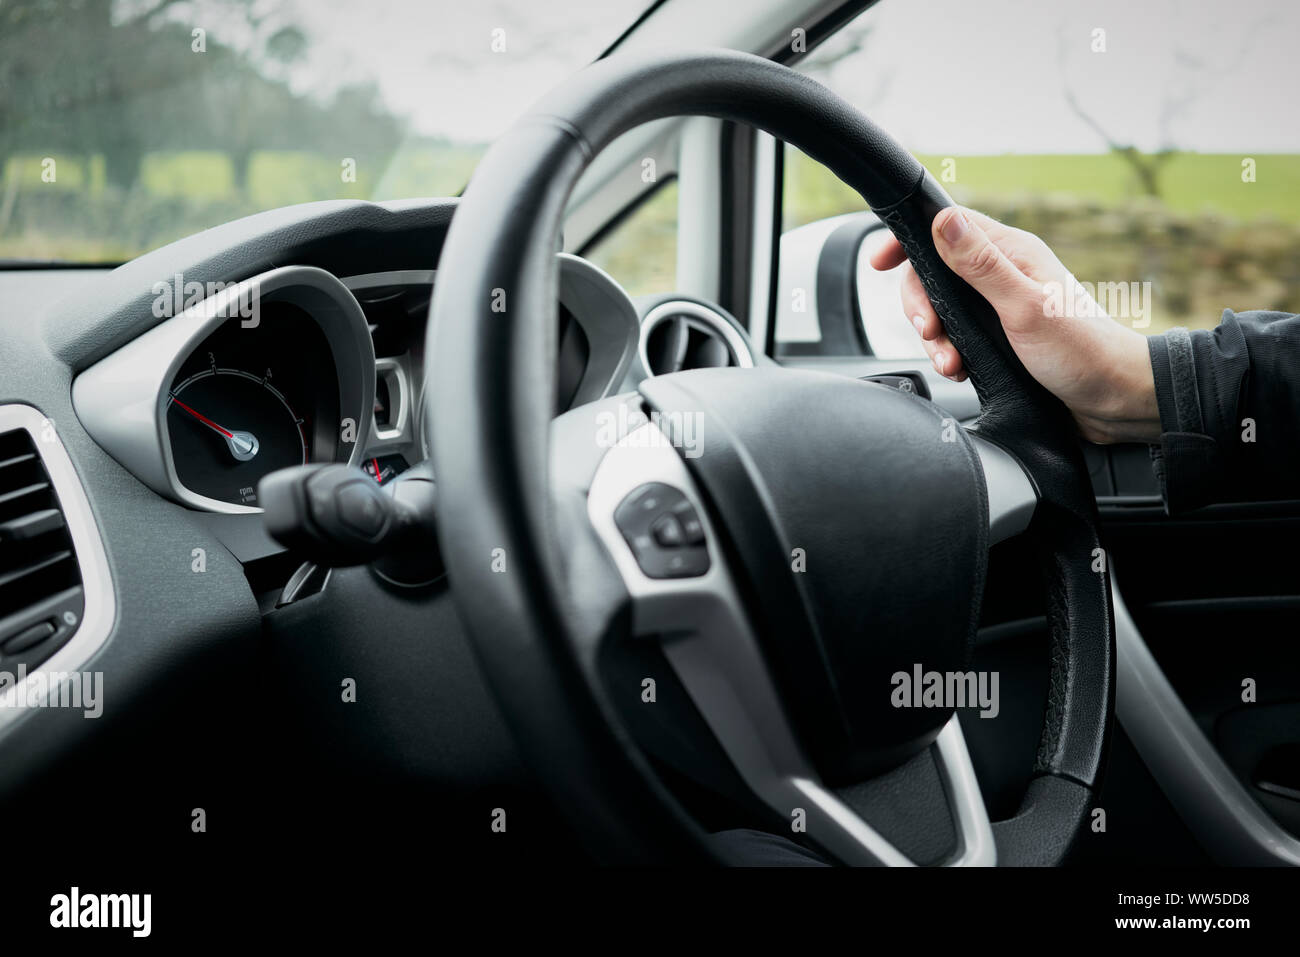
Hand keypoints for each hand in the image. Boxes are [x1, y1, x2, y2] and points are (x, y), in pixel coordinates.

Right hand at [868, 207, 1160, 443]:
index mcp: (1011, 253)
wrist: (1114, 400)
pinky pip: (958, 336)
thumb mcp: (1024, 306)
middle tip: (930, 332)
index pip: (947, 227)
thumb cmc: (1082, 352)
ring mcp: (1002, 305)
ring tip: (951, 363)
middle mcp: (1004, 274)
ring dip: (936, 338)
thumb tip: (943, 219)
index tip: (881, 262)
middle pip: (935, 273)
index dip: (909, 241)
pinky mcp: (1001, 336)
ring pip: (944, 309)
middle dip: (921, 306)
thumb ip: (980, 265)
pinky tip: (961, 370)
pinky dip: (951, 353)